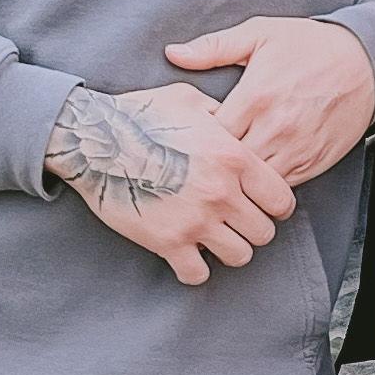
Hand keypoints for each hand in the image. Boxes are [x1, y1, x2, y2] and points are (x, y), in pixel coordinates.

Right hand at [45, 80, 294, 284]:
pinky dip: (195, 269)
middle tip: (234, 223)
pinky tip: (187, 255)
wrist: (94, 139)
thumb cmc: (140, 114)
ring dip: (228, 250)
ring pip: (240, 256)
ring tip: (213, 239)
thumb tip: (237, 123)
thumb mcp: (190, 101)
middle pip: (264, 232)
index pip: (281, 200)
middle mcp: (221, 192)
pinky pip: (198, 274)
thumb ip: (223, 115)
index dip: (275, 207)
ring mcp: (196, 220)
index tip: (263, 207)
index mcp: (234, 158)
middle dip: (251, 229)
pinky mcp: (167, 242)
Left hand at [164, 15, 374, 183]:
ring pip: (254, 182)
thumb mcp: (260, 33)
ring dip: (239, 179)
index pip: (211, 134)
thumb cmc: (313, 46)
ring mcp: (296, 149)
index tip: (193, 134)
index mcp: (255, 96)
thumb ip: (213, 46)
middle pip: (230, 164)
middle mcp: (275, 127)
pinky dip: (265, 184)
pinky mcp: (313, 163)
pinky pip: (280, 186)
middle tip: (203, 158)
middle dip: (214, 163)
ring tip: (227, 170)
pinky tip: (255, 173)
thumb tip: (174, 54)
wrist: (367, 62)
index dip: (197, 138)